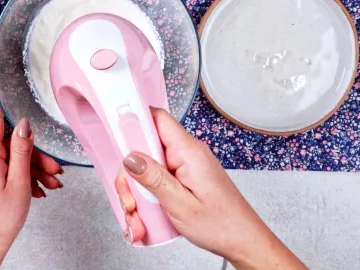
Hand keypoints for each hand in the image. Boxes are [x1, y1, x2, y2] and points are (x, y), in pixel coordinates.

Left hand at [0, 87, 63, 269]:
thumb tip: (24, 125)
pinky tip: (38, 189)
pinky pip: (9, 168)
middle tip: (54, 170)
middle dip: (36, 153)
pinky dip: (25, 176)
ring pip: (13, 157)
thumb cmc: (0, 220)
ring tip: (50, 185)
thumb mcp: (19, 182)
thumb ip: (22, 150)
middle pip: (12, 141)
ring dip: (34, 168)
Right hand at [115, 108, 305, 269]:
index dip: (133, 121)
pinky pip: (157, 178)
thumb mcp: (180, 205)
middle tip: (131, 201)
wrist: (243, 241)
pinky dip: (148, 197)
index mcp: (189, 152)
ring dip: (137, 193)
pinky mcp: (183, 177)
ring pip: (147, 168)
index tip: (116, 136)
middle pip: (144, 148)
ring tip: (139, 218)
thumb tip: (130, 157)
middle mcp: (187, 154)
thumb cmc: (222, 225)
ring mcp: (185, 166)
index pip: (157, 118)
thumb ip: (153, 178)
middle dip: (131, 176)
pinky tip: (147, 218)